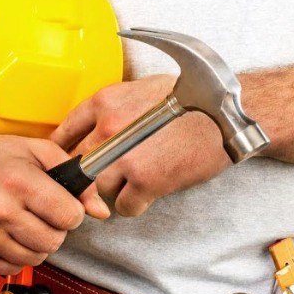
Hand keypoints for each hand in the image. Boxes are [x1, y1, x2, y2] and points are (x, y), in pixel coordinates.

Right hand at [0, 129, 109, 275]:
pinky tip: (10, 233)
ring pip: (36, 258)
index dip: (73, 212)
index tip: (64, 205)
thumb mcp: (39, 152)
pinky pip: (13, 267)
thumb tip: (100, 210)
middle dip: (56, 228)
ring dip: (38, 243)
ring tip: (26, 222)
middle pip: (54, 241)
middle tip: (43, 213)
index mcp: (17, 182)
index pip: (69, 217)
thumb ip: (77, 178)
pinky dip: (18, 254)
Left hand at [51, 75, 231, 216]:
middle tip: (112, 175)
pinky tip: (149, 194)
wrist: (227, 118)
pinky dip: (136, 204)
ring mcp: (124, 156)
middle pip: (80, 164)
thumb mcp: (146, 88)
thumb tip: (98, 126)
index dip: (68, 151)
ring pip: (99, 188)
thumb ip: (116, 107)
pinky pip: (124, 205)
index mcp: (105, 102)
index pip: (65, 133)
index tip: (72, 162)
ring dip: (116, 190)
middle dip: (94, 173)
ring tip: (137, 182)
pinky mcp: (146, 181)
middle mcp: (108, 127)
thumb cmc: (196, 100)